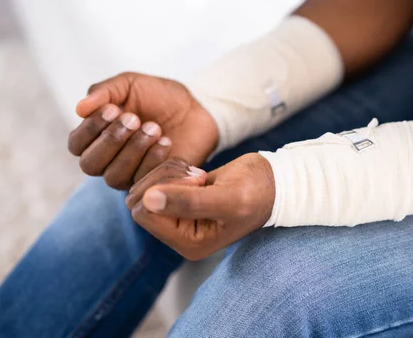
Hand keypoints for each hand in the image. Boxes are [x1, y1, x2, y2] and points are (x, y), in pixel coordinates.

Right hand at [67, 72, 218, 189]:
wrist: (196, 108)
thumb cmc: (158, 96)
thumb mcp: (130, 84)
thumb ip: (104, 92)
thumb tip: (79, 108)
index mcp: (96, 136)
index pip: (76, 144)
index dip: (90, 129)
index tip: (112, 109)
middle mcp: (107, 160)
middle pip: (90, 165)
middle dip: (110, 141)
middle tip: (134, 119)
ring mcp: (129, 175)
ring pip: (114, 177)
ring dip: (133, 150)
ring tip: (154, 127)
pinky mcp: (151, 184)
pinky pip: (142, 182)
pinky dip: (153, 159)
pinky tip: (165, 141)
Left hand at [125, 154, 274, 259]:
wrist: (274, 181)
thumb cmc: (257, 191)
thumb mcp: (227, 198)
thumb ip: (189, 202)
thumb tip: (148, 200)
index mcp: (187, 243)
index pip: (143, 213)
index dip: (163, 190)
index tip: (197, 182)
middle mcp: (178, 233)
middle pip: (138, 200)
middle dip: (164, 179)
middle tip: (197, 176)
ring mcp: (178, 216)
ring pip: (145, 186)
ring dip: (170, 172)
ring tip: (200, 175)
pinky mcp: (179, 199)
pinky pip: (156, 179)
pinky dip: (173, 168)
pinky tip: (197, 173)